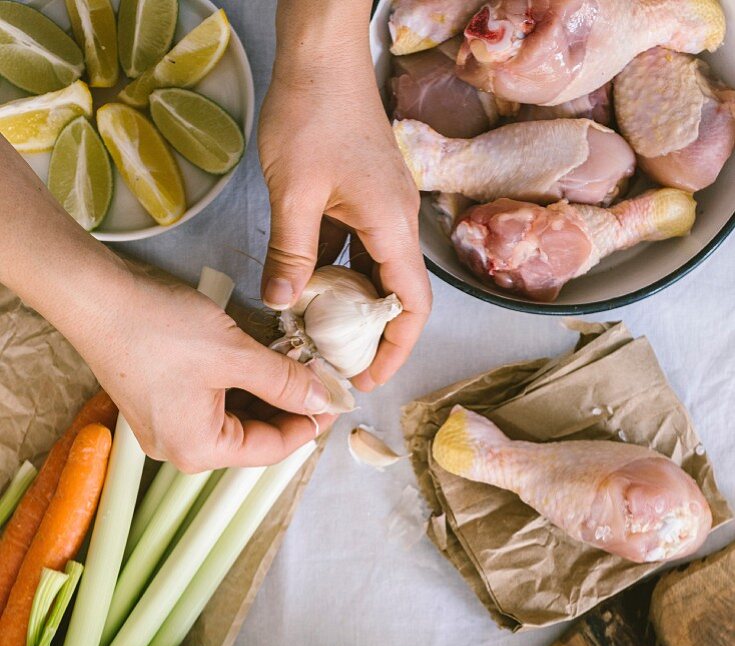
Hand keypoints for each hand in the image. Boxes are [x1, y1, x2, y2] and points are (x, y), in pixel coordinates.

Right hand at [0, 137, 333, 472]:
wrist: (92, 295)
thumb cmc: (159, 327)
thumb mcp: (235, 354)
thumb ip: (285, 381)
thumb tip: (326, 399)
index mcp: (199, 451)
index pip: (271, 449)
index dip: (309, 423)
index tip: (335, 398)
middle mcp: (179, 450)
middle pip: (251, 438)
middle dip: (287, 407)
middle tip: (317, 375)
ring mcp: (164, 429)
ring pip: (232, 419)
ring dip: (263, 394)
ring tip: (292, 363)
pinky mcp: (156, 405)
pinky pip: (209, 405)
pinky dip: (235, 387)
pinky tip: (255, 362)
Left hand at [259, 1, 431, 391]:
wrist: (320, 48)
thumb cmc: (312, 110)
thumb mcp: (293, 191)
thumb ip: (290, 254)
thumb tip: (280, 306)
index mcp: (391, 227)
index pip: (413, 306)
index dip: (396, 350)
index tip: (370, 379)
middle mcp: (396, 222)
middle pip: (398, 296)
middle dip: (373, 338)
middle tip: (338, 367)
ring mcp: (381, 208)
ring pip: (375, 274)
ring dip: (352, 308)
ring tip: (320, 338)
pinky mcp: (362, 195)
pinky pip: (357, 248)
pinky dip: (337, 274)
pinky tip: (305, 289)